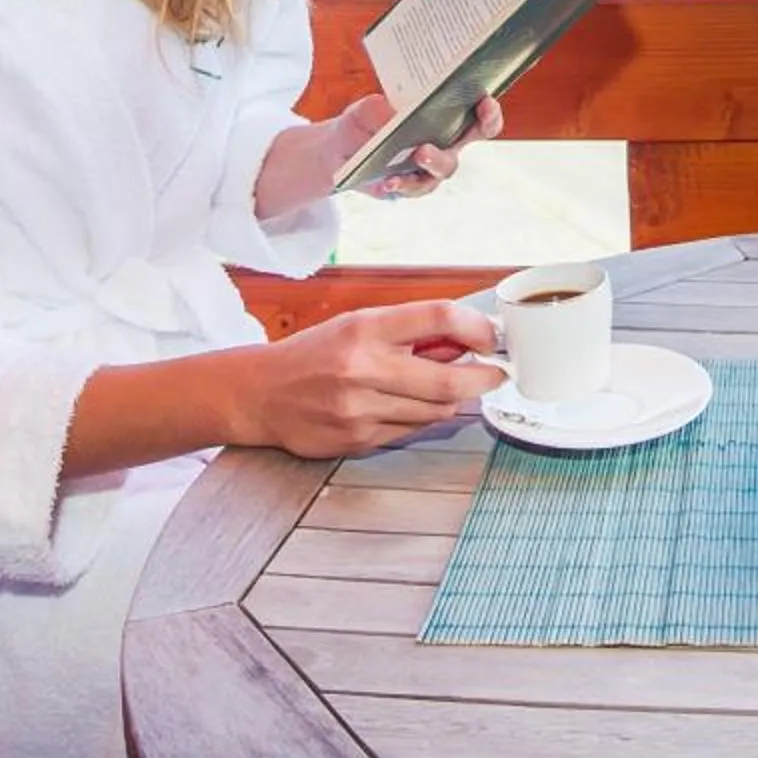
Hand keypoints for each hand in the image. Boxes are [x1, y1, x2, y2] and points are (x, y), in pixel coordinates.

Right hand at [238, 300, 505, 459]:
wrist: (260, 394)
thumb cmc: (314, 354)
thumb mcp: (359, 324)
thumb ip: (411, 332)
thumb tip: (468, 338)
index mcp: (365, 329)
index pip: (438, 317)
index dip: (477, 328)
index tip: (491, 338)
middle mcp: (362, 369)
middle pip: (448, 380)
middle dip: (484, 378)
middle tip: (497, 374)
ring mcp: (360, 410)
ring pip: (436, 411)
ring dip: (452, 399)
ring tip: (444, 385)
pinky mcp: (358, 441)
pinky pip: (412, 431)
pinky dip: (422, 418)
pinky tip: (410, 405)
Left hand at [343, 93, 503, 199]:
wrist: (342, 152)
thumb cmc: (363, 123)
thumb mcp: (363, 110)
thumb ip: (376, 108)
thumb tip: (393, 115)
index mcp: (444, 115)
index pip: (477, 111)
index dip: (489, 109)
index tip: (485, 100)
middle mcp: (446, 140)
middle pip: (475, 136)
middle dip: (480, 127)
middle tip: (468, 113)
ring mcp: (432, 166)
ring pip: (445, 167)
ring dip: (435, 160)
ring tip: (419, 154)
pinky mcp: (413, 186)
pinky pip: (416, 187)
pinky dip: (404, 184)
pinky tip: (389, 181)